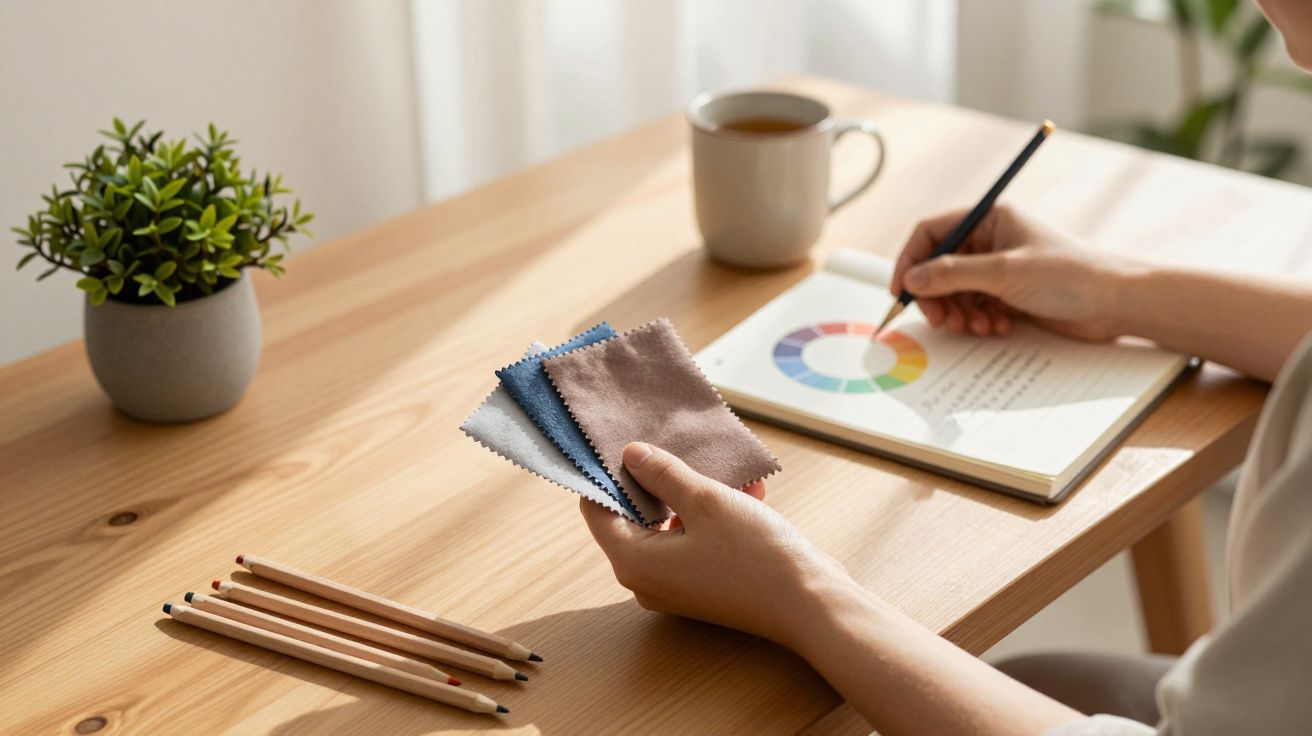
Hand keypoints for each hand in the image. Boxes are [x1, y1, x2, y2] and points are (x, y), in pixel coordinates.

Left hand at [579, 443, 850, 646]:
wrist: (811, 604)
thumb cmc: (754, 556)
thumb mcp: (705, 501)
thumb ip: (663, 474)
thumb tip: (631, 455)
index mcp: (634, 562)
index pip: (597, 510)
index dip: (609, 475)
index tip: (626, 443)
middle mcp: (647, 580)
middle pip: (636, 517)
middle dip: (661, 480)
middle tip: (678, 448)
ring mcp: (677, 586)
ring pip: (673, 526)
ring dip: (698, 495)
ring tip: (728, 471)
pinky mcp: (705, 586)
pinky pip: (698, 541)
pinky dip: (717, 517)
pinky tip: (749, 492)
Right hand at [890, 205, 1131, 340]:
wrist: (1115, 304)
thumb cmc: (1071, 275)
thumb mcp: (1005, 272)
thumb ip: (952, 274)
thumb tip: (912, 279)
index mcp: (990, 219)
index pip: (932, 232)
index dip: (911, 260)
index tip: (901, 290)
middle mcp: (991, 241)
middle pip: (938, 266)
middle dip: (936, 295)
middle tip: (940, 319)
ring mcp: (999, 269)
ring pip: (954, 291)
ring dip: (958, 312)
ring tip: (976, 325)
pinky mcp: (1008, 294)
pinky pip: (974, 307)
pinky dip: (977, 319)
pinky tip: (997, 326)